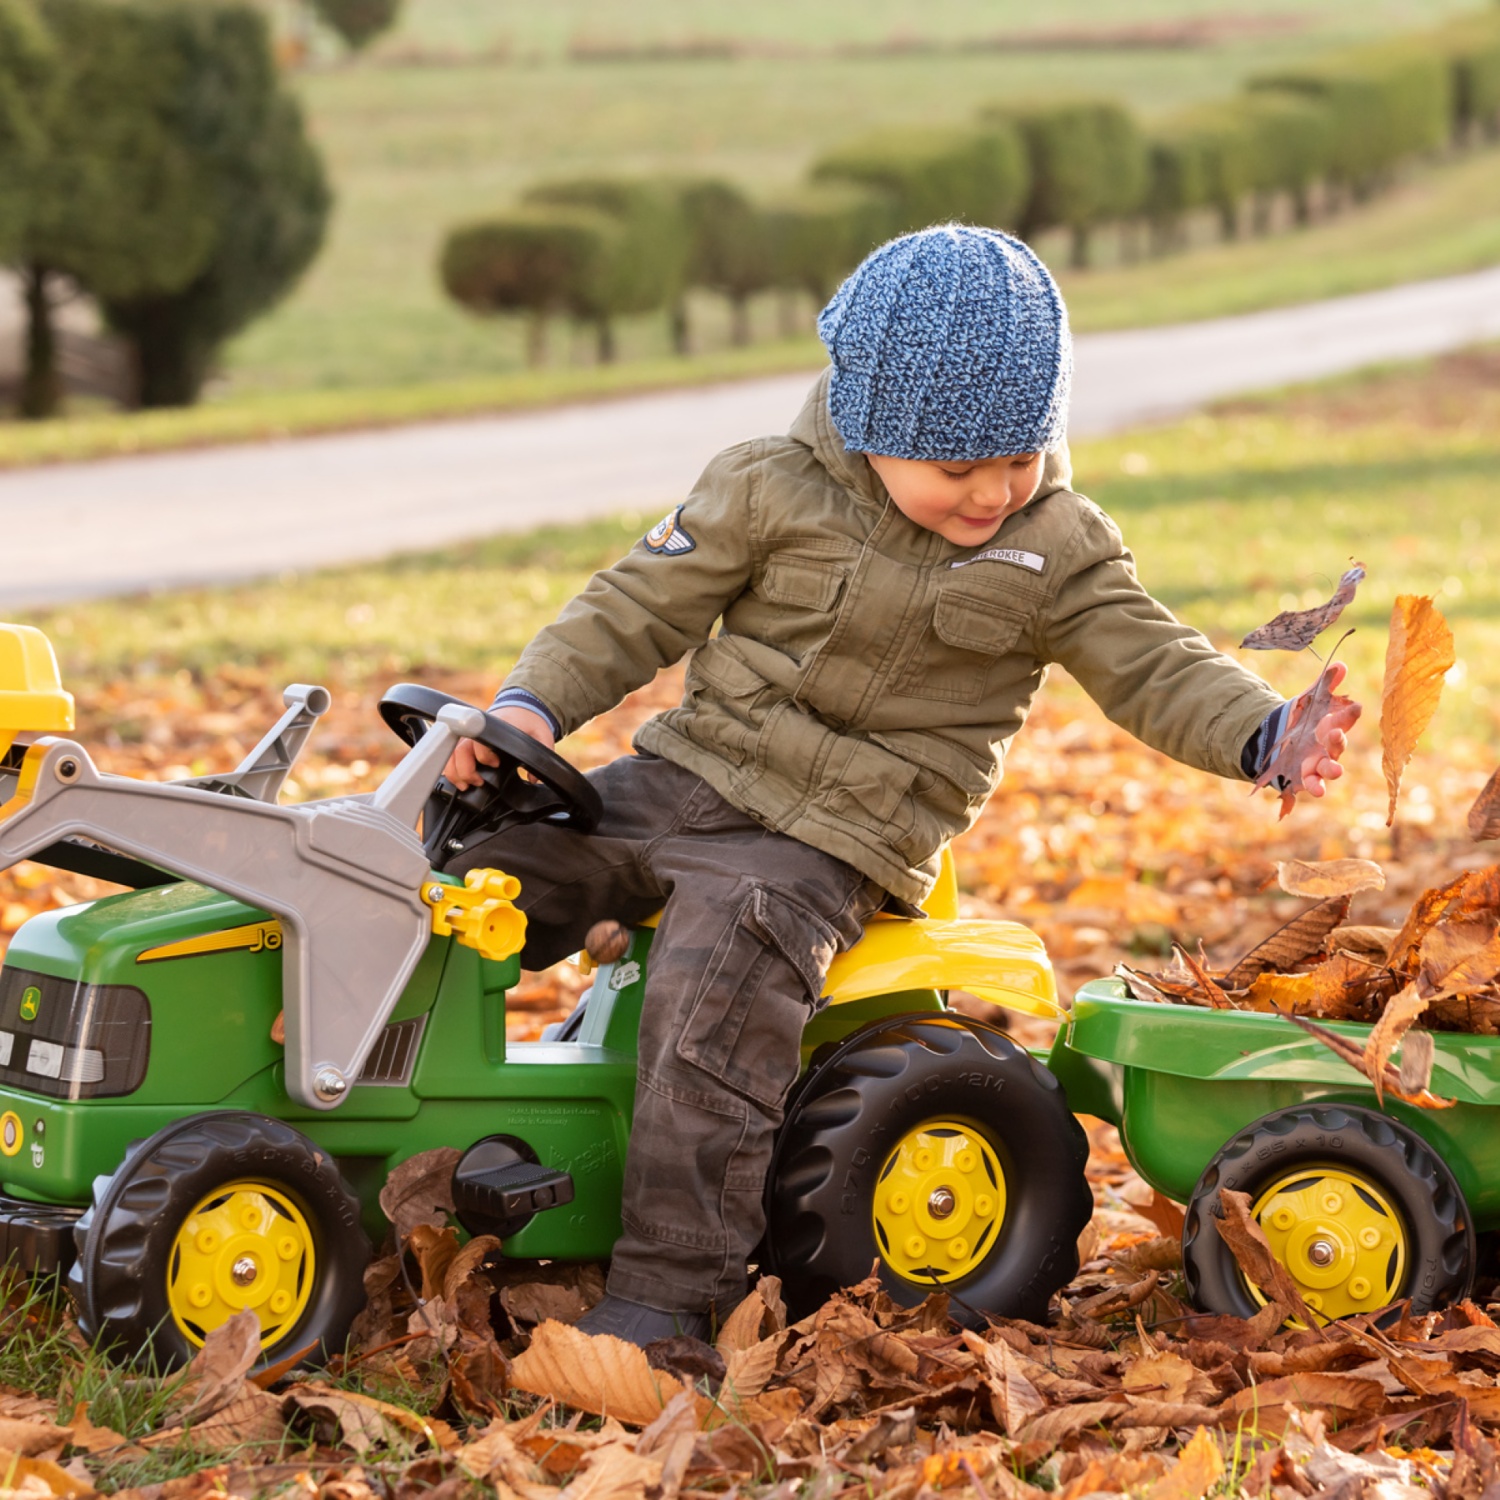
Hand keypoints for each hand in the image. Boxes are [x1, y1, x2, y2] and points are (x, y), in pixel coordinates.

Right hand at [442, 705, 555, 788]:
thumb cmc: (531, 723)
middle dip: (465, 771)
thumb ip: (543, 755)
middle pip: (460, 749)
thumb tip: (534, 779)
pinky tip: (460, 780)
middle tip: (478, 782)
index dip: (484, 756)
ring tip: (466, 786)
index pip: (480, 740)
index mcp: (497, 726)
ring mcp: (470, 735)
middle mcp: (478, 730)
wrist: (523, 708)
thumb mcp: (542, 736)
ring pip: (451, 754)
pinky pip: (451, 755)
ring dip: (455, 772)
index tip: (496, 764)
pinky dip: (451, 769)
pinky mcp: (466, 741)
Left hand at [1292, 660, 1359, 797]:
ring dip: (1332, 770)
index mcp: (1332, 726)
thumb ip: (1324, 684)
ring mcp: (1317, 764)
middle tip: (1335, 734)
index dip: (1349, 714)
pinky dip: (1315, 787)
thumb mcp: (1311, 700)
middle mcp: (1328, 747)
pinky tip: (1317, 791)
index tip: (1355, 707)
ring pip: (1329, 769)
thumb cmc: (1303, 719)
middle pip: (1338, 746)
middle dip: (1338, 741)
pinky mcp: (1305, 778)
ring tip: (1332, 770)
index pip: (1344, 720)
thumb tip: (1340, 665)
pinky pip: (1312, 785)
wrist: (1277, 739)